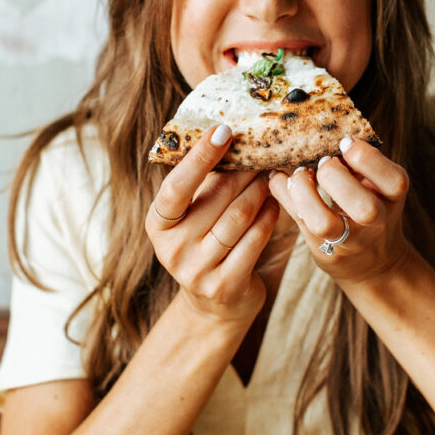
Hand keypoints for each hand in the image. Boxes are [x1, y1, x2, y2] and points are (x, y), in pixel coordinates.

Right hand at [145, 125, 279, 326]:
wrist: (213, 304)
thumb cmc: (205, 244)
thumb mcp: (192, 217)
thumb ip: (202, 185)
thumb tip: (228, 135)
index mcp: (157, 224)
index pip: (176, 186)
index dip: (200, 157)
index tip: (223, 130)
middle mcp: (172, 249)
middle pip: (217, 197)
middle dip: (244, 171)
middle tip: (263, 153)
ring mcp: (197, 270)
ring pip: (239, 216)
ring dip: (261, 191)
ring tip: (272, 176)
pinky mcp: (225, 285)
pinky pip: (255, 239)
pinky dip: (270, 216)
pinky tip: (276, 204)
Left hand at [268, 138, 412, 287]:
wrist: (374, 262)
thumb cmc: (372, 208)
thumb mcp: (379, 186)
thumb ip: (361, 165)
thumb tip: (326, 132)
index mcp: (393, 197)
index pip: (393, 180)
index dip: (365, 157)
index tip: (344, 143)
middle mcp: (375, 222)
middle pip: (364, 207)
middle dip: (334, 176)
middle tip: (322, 163)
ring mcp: (348, 240)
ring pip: (324, 223)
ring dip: (305, 193)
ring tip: (300, 176)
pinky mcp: (323, 249)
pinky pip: (297, 221)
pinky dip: (283, 194)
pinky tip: (279, 179)